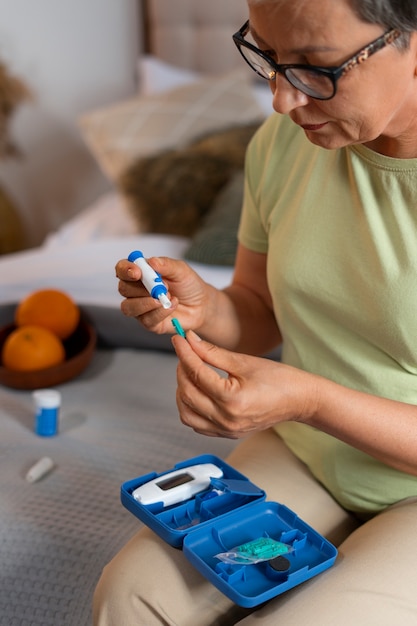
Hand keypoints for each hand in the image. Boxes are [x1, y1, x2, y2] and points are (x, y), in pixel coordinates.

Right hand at [116, 256, 210, 334]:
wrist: (201, 304)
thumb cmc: (188, 285)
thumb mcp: (181, 270)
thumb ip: (166, 264)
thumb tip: (152, 261)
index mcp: (140, 274)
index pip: (122, 269)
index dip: (125, 270)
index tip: (137, 272)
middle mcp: (136, 291)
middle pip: (123, 288)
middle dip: (142, 288)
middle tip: (163, 286)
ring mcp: (140, 308)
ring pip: (128, 307)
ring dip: (147, 302)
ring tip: (167, 297)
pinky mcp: (149, 323)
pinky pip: (145, 319)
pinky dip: (160, 312)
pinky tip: (172, 306)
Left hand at [173, 331, 318, 437]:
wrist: (300, 400)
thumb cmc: (280, 379)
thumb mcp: (245, 361)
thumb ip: (212, 352)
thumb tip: (190, 341)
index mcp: (232, 400)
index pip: (196, 374)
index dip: (184, 353)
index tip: (179, 339)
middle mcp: (226, 420)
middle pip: (187, 393)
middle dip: (182, 369)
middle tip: (186, 352)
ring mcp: (226, 430)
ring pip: (186, 413)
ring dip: (182, 390)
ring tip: (191, 372)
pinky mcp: (227, 434)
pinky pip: (197, 424)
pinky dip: (190, 407)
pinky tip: (197, 391)